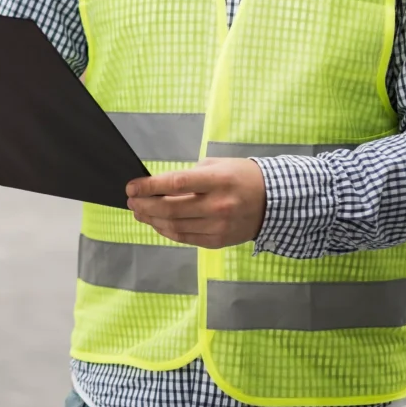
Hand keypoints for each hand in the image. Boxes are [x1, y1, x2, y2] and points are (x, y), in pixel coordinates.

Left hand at [125, 158, 265, 248]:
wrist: (274, 201)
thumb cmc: (243, 176)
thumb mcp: (218, 165)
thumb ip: (191, 175)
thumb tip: (160, 185)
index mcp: (217, 181)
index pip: (175, 184)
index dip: (149, 187)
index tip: (132, 187)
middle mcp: (217, 205)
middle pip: (170, 209)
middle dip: (144, 205)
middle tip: (131, 201)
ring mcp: (218, 226)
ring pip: (174, 226)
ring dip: (152, 220)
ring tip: (140, 212)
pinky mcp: (218, 241)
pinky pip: (185, 238)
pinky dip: (167, 231)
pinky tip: (158, 223)